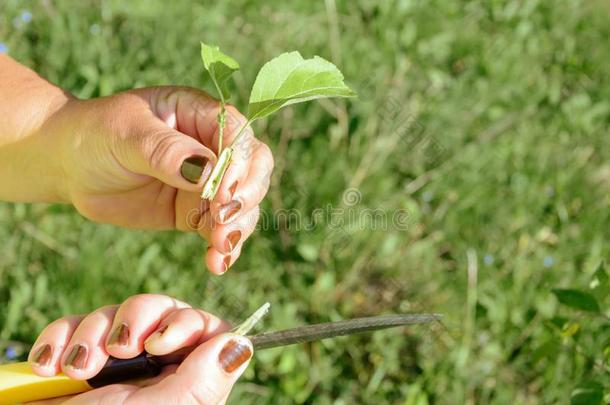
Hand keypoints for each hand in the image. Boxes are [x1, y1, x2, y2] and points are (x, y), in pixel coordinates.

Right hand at [28, 294, 252, 403]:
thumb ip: (205, 383)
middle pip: (163, 310)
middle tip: (119, 350)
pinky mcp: (74, 358)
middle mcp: (154, 370)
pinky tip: (51, 366)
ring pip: (117, 313)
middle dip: (136, 320)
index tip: (160, 342)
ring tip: (77, 370)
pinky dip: (60, 338)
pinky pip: (74, 325)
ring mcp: (114, 363)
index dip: (188, 322)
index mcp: (184, 383)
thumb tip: (241, 346)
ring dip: (92, 333)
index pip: (207, 330)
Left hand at [55, 87, 273, 273]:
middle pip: (253, 169)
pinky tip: (217, 264)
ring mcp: (207, 182)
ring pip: (244, 204)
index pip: (239, 135)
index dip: (240, 164)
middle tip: (223, 221)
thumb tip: (210, 170)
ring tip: (219, 249)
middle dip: (246, 197)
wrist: (68, 166)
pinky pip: (221, 230)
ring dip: (239, 227)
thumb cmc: (95, 135)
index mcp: (201, 114)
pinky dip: (224, 248)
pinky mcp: (195, 212)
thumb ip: (168, 152)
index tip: (223, 192)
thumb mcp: (127, 135)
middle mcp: (212, 147)